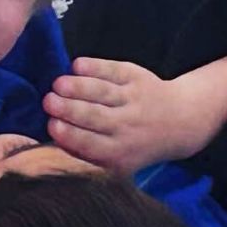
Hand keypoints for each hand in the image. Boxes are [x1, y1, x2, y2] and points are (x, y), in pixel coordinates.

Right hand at [44, 50, 226, 174]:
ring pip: (102, 91)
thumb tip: (49, 141)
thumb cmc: (132, 144)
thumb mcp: (115, 161)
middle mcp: (128, 127)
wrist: (178, 123)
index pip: (89, 143)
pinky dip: (95, 66)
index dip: (68, 133)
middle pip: (94, 115)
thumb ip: (85, 153)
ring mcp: (134, 100)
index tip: (51, 124)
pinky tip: (76, 65)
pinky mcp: (137, 78)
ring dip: (77, 86)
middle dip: (68, 108)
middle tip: (48, 101)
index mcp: (118, 153)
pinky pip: (114, 70)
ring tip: (57, 84)